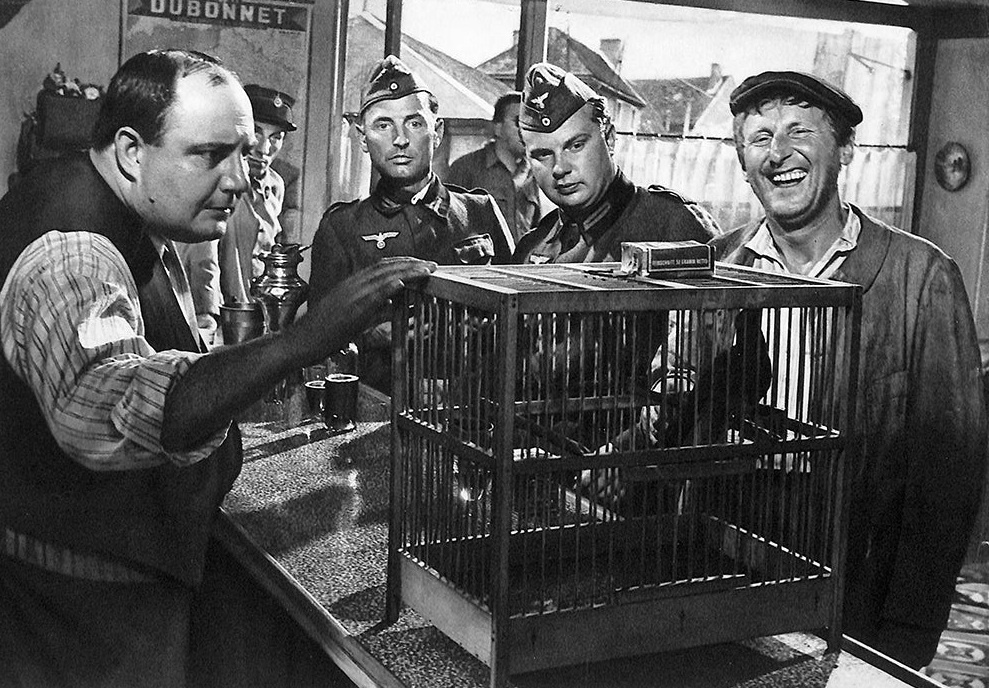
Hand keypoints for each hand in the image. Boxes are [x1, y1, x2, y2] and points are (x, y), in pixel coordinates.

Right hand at [294, 258, 434, 360]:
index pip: (381, 266)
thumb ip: (370, 308)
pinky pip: (372, 295)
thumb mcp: (350, 315)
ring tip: (426, 270)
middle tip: (432, 265)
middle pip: (386, 266)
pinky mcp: (351, 309)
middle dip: (411, 263)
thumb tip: (391, 304)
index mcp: (351, 284)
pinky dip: (389, 287)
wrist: (300, 341)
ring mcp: (351, 295)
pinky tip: (403, 283)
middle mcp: (352, 285)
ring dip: (408, 272)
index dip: (403, 263)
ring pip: (383, 276)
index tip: (420, 264)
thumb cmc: (323, 333)